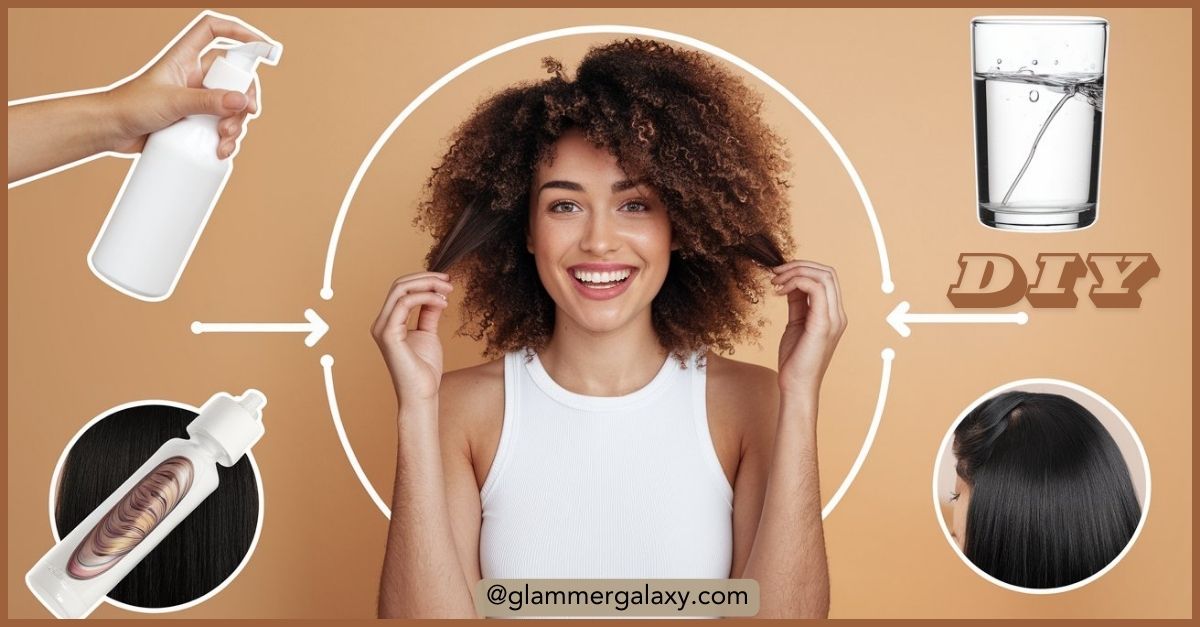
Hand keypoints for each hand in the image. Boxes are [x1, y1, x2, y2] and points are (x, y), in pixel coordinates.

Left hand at [104, 14, 270, 158]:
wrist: (110, 131)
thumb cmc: (131, 107)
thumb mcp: (172, 102)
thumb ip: (207, 101)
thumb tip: (242, 101)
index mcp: (185, 58)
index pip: (214, 31)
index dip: (239, 31)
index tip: (262, 46)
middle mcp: (194, 76)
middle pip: (234, 76)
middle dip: (244, 97)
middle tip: (245, 113)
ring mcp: (196, 100)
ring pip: (231, 105)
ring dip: (237, 123)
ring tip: (225, 139)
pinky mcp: (195, 122)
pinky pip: (221, 126)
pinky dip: (227, 139)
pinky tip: (221, 150)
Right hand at [371, 272, 454, 405]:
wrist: (422, 394)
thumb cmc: (425, 370)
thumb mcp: (429, 333)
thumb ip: (428, 313)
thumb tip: (435, 295)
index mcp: (389, 322)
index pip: (401, 290)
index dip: (424, 280)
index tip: (446, 283)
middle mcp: (382, 322)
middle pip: (399, 285)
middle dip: (426, 278)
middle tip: (449, 282)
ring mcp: (382, 327)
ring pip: (400, 289)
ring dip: (427, 285)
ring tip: (448, 291)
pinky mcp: (388, 334)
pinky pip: (405, 303)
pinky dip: (426, 297)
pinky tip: (442, 303)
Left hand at [771, 260, 846, 398]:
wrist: (796, 386)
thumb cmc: (794, 359)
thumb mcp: (795, 323)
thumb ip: (797, 303)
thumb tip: (790, 283)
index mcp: (833, 314)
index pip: (826, 278)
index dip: (802, 269)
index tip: (778, 275)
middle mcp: (838, 314)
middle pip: (828, 272)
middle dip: (799, 265)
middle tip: (775, 273)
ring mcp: (834, 319)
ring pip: (824, 276)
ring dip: (796, 272)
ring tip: (775, 281)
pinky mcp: (823, 324)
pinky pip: (816, 289)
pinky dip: (796, 282)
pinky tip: (779, 291)